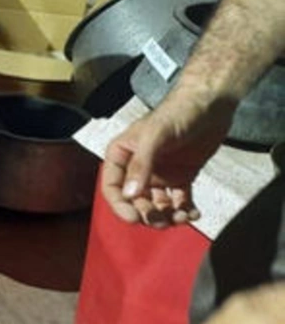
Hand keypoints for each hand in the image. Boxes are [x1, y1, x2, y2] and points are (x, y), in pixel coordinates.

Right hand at [100, 96, 232, 227]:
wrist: (211, 103)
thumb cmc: (177, 112)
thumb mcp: (154, 136)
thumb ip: (141, 165)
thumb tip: (130, 195)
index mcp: (122, 155)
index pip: (112, 186)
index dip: (120, 205)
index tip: (133, 218)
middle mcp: (138, 167)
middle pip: (135, 201)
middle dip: (148, 214)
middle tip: (162, 220)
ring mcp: (160, 173)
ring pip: (157, 205)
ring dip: (167, 216)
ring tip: (181, 217)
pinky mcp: (181, 177)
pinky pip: (179, 201)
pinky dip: (185, 211)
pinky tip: (193, 214)